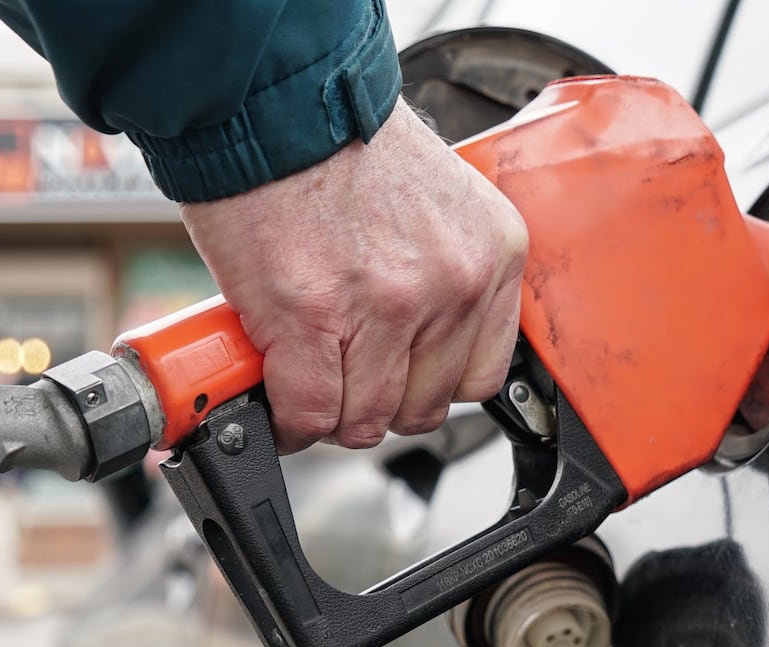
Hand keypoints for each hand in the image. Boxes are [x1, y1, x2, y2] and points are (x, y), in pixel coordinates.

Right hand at [179, 97, 527, 453]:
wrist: (279, 105)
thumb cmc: (347, 146)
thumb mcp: (442, 208)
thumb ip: (447, 277)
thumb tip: (424, 348)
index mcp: (494, 255)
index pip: (481, 376)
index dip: (429, 387)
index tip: (401, 380)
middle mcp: (454, 284)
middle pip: (423, 407)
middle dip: (377, 403)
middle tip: (343, 377)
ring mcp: (389, 306)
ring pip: (365, 419)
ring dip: (328, 411)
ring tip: (305, 376)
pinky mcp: (315, 318)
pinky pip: (309, 411)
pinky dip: (285, 417)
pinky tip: (274, 394)